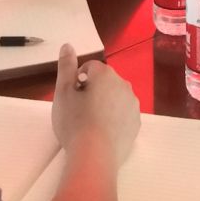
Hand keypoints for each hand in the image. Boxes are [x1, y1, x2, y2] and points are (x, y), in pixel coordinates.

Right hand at [52, 45, 140, 167]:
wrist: (94, 155)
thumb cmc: (75, 122)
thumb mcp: (63, 92)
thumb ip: (65, 66)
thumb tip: (68, 45)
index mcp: (105, 74)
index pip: (89, 68)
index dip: (77, 81)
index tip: (71, 98)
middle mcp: (123, 84)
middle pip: (104, 81)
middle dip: (92, 91)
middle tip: (79, 111)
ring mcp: (132, 104)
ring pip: (115, 97)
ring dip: (105, 104)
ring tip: (90, 124)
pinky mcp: (136, 123)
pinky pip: (123, 114)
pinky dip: (114, 119)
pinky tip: (103, 133)